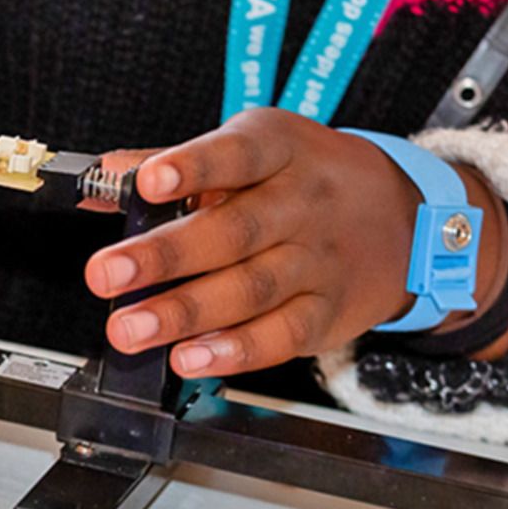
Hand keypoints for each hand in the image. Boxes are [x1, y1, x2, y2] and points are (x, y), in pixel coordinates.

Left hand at [83, 109, 504, 377]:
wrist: (407, 220)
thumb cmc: (307, 178)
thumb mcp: (253, 150)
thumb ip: (175, 164)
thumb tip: (100, 179)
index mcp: (278, 150)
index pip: (235, 155)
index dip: (192, 167)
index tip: (148, 182)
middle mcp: (302, 204)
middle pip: (233, 231)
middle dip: (165, 256)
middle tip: (105, 274)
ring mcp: (318, 261)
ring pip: (250, 289)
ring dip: (184, 313)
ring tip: (130, 329)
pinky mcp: (328, 313)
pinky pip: (281, 335)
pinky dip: (234, 351)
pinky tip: (190, 359)